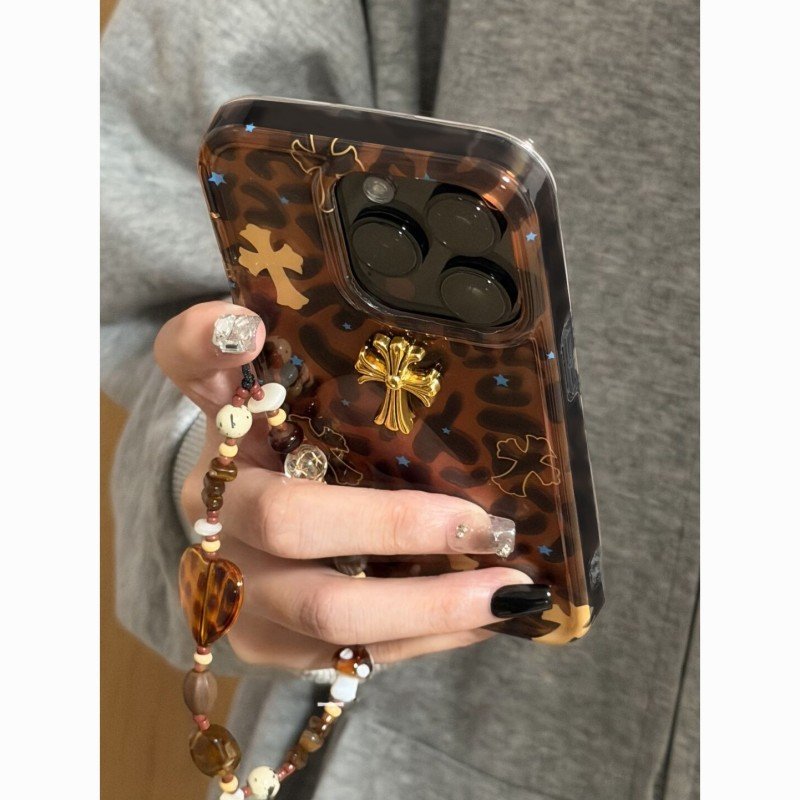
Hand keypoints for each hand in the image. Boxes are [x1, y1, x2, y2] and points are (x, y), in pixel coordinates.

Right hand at [155, 300, 537, 670]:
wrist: (245, 544)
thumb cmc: (287, 463)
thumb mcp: (293, 409)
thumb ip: (297, 366)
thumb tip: (258, 323)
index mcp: (221, 431)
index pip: (187, 365)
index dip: (209, 346)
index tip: (252, 330)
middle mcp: (213, 510)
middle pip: (287, 520)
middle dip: (398, 526)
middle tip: (489, 526)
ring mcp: (235, 590)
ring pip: (327, 612)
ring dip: (431, 606)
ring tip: (511, 591)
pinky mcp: (269, 648)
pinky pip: (353, 657)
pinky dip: (427, 638)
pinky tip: (483, 617)